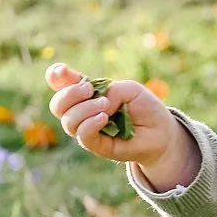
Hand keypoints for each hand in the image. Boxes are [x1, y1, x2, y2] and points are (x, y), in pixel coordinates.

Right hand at [46, 62, 185, 174]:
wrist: (161, 131)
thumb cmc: (144, 107)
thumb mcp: (129, 89)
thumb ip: (108, 89)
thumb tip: (93, 103)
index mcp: (86, 94)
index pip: (61, 84)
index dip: (56, 77)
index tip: (62, 70)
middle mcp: (82, 112)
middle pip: (57, 105)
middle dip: (69, 94)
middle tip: (89, 89)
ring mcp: (87, 130)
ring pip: (68, 121)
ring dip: (84, 109)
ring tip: (106, 106)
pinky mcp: (96, 146)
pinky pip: (82, 135)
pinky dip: (90, 124)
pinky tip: (104, 118)